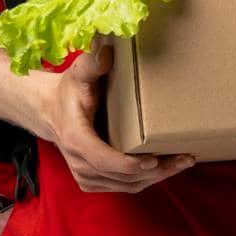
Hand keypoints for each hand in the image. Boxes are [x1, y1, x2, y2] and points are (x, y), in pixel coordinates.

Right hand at [30, 35, 195, 193]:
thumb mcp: (78, 73)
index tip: (153, 159)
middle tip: (184, 158)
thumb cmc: (70, 90)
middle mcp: (80, 162)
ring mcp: (86, 176)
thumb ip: (92, 62)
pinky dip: (146, 180)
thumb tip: (107, 48)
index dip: (127, 163)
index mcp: (76, 138)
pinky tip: (166, 168)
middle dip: (156, 170)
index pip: (102, 158)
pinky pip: (124, 186)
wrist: (51, 111)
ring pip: (127, 185)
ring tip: (182, 162)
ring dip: (156, 177)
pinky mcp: (93, 182)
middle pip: (122, 176)